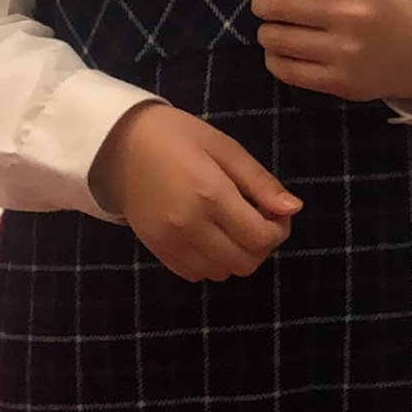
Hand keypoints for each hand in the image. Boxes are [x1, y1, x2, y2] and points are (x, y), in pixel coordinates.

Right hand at [91, 98, 298, 280]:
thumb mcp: (225, 147)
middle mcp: (191, 226)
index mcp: (211, 195)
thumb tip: (293, 209)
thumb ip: (259, 182)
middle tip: (257, 219)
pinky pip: (196, 275)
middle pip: (245, 262)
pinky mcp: (157, 251)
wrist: (118, 145)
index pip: (261, 238)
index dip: (279, 230)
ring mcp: (171, 243)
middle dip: (261, 245)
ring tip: (232, 226)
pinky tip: (211, 236)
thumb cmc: (176, 136)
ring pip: (223, 273)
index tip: (276, 212)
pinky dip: (212, 262)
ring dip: (238, 255)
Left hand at [252, 0, 411, 107]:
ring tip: (274, 30)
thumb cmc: (381, 8)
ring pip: (277, 39)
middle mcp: (351, 16)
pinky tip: (281, 52)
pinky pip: (286, 70)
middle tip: (265, 5)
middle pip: (282, 4)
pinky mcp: (338, 81)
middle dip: (263, 3)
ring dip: (266, 32)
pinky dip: (274, 59)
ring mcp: (344, 51)